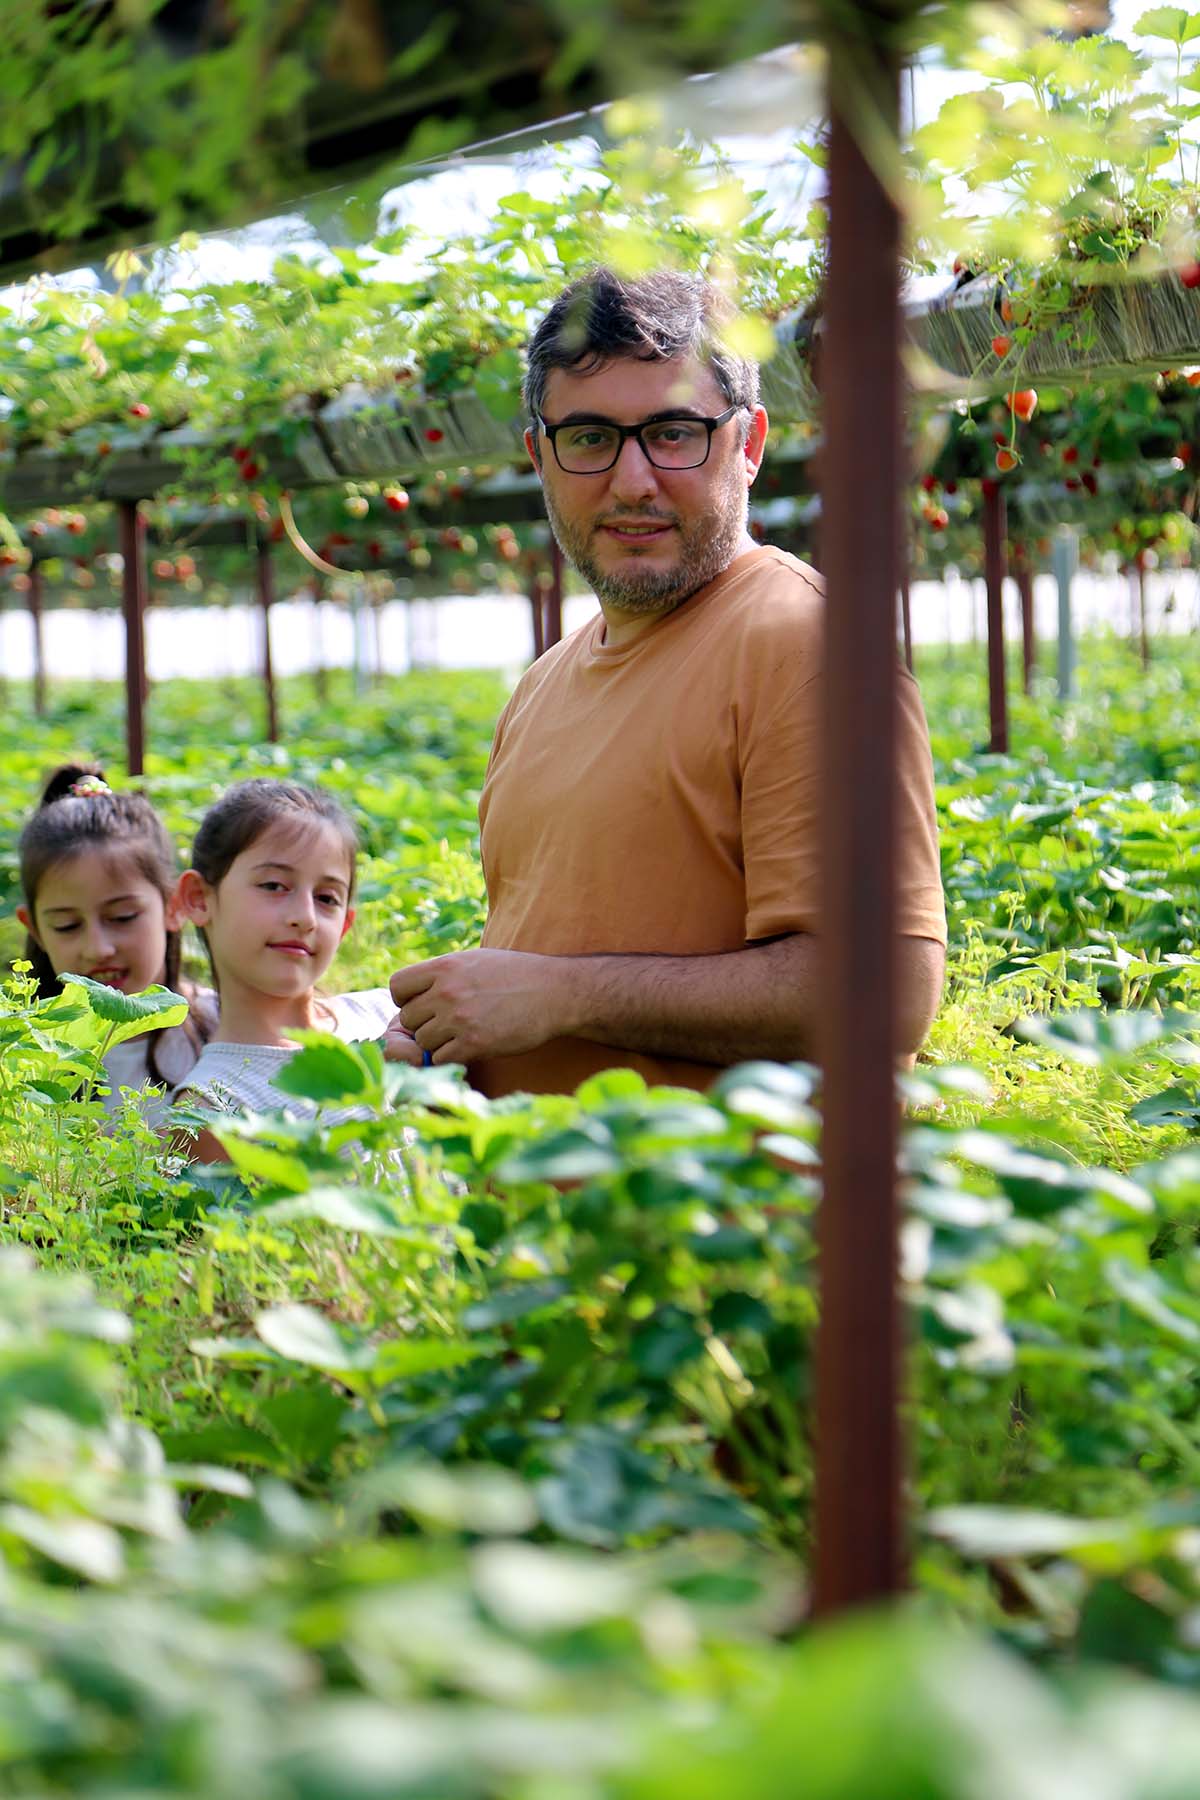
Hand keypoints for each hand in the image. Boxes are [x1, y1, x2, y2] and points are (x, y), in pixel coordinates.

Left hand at [388, 948, 572, 1064]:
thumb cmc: (517, 975)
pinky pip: (441, 1059)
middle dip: (424, 1024)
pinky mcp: (474, 1043)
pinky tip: (471, 1047)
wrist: (555, 992)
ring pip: (423, 1041)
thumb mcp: (475, 961)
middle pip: (408, 1019)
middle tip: (448, 1024)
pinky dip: (451, 1058)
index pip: (397, 986)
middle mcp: (447, 991)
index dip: (406, 999)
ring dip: (438, 1043)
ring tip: (463, 1034)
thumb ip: (443, 974)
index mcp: (445, 967)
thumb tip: (415, 990)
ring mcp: (459, 1018)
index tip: (424, 1004)